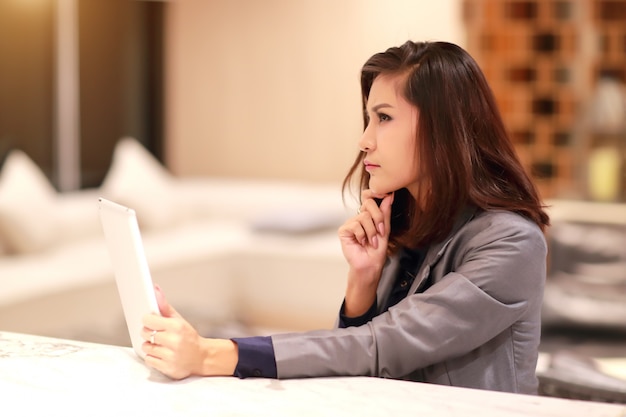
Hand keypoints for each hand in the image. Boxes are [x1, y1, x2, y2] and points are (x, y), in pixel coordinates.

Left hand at [141, 285, 237, 379]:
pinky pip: (149, 360)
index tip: (151, 321)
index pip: (149, 320)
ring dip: (150, 345)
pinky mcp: (168, 368)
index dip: (148, 320)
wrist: (202, 357)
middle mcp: (174, 341)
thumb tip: (155, 289)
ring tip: (161, 344)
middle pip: (146, 334)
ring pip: (146, 347)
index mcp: (177, 327)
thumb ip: (165, 306)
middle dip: (149, 333)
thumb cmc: (188, 337)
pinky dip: (153, 357)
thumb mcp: (179, 320)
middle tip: (157, 333)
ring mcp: (171, 356)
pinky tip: (162, 354)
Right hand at [338, 190, 393, 315]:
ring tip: (372, 242)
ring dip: (371, 231)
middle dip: (378, 218)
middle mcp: (358, 217)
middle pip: (368, 203)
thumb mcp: (385, 230)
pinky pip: (355, 225)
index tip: (388, 195)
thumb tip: (389, 197)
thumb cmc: (377, 251)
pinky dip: (362, 235)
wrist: (370, 265)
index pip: (369, 197)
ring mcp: (351, 223)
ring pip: (363, 216)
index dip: (376, 193)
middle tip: (381, 231)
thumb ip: (385, 213)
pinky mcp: (344, 230)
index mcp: (368, 215)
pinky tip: (362, 243)